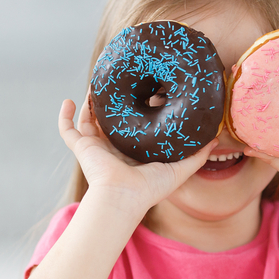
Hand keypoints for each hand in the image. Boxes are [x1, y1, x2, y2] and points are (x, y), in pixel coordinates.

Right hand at [59, 91, 217, 216]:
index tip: (147, 90)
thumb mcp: (180, 169)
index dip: (139, 109)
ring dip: (90, 103)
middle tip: (120, 82)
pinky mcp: (82, 148)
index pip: (134, 128)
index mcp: (133, 152)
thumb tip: (214, 137)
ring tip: (95, 84)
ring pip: (88, 120)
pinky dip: (64, 117)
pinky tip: (67, 101)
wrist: (123, 197)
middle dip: (113, 103)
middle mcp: (113, 147)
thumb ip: (197, 155)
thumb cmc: (149, 188)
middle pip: (110, 120)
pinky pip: (67, 131)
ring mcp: (95, 147)